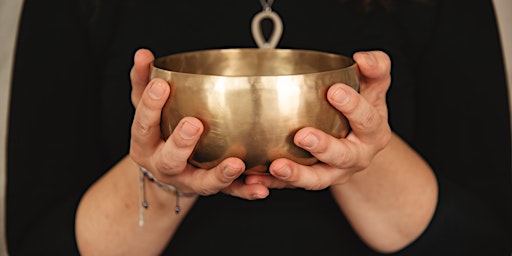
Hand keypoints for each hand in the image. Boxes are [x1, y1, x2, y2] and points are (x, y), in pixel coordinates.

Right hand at [129, 49, 268, 198]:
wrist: (167, 174)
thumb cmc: (159, 133)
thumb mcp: (148, 109)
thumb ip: (144, 82)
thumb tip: (143, 54)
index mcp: (146, 145)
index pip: (143, 126)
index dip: (150, 106)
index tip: (161, 84)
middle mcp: (165, 166)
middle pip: (170, 159)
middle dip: (181, 143)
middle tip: (194, 124)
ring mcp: (189, 181)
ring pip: (203, 183)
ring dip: (220, 174)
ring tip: (237, 163)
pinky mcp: (212, 189)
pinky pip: (230, 192)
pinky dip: (245, 191)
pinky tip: (261, 189)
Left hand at [245, 51, 391, 189]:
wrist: (360, 146)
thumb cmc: (363, 111)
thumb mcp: (374, 88)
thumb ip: (375, 67)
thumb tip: (362, 58)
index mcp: (373, 133)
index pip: (367, 120)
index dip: (353, 106)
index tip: (334, 90)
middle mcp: (356, 157)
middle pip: (343, 156)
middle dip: (323, 146)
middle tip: (302, 135)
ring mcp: (334, 173)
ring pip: (318, 179)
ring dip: (297, 174)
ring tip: (277, 166)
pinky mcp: (313, 180)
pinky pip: (292, 186)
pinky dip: (273, 183)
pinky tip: (255, 177)